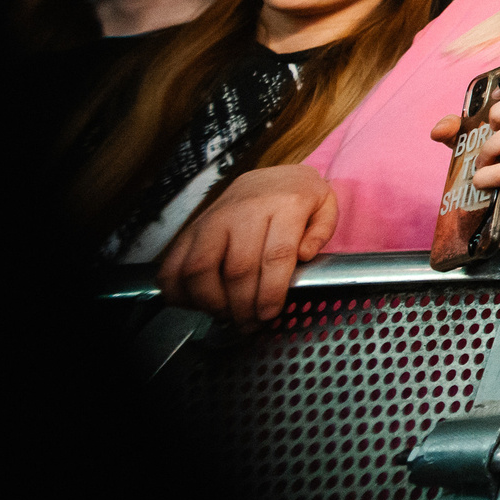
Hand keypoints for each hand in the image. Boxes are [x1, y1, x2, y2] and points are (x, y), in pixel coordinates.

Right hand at [155, 165, 339, 327]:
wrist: (271, 176)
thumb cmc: (299, 198)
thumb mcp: (325, 206)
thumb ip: (322, 232)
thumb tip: (305, 255)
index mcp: (285, 204)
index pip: (276, 254)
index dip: (271, 291)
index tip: (269, 314)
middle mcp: (245, 210)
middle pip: (238, 267)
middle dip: (243, 305)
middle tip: (250, 323)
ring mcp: (213, 218)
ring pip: (200, 267)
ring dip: (211, 301)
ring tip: (227, 314)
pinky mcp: (191, 228)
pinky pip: (173, 263)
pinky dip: (178, 290)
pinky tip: (198, 303)